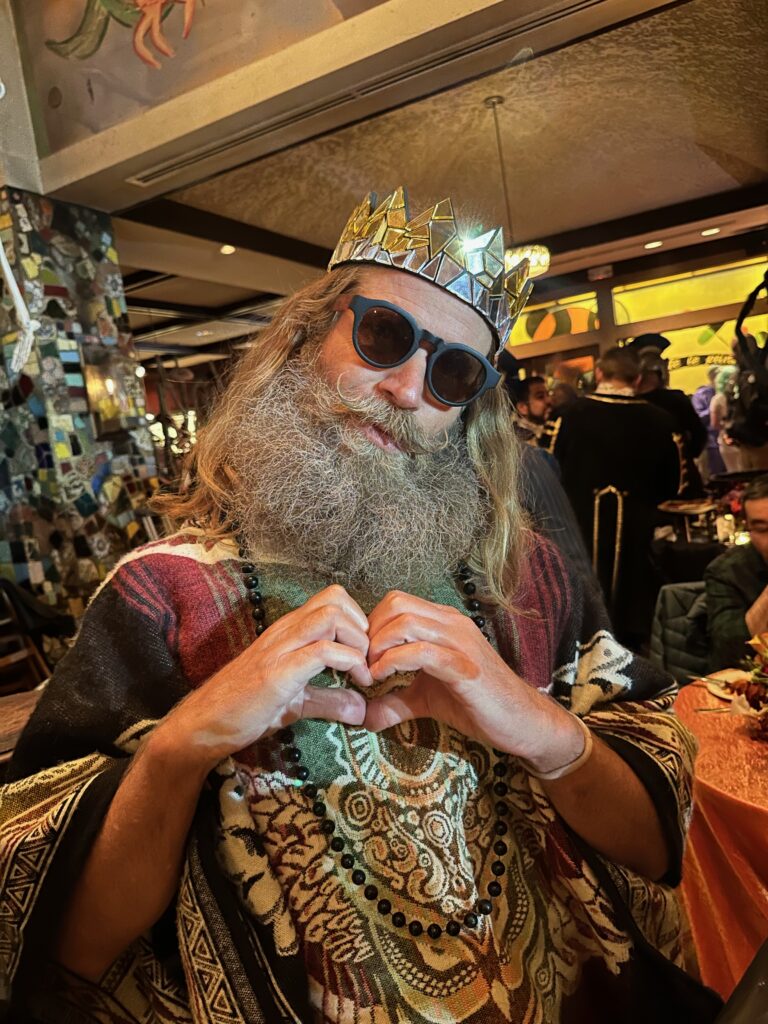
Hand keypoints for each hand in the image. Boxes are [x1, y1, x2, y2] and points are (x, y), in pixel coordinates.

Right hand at [158, 585, 371, 768]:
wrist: (204, 725)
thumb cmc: (245, 710)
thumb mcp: (296, 702)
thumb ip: (329, 701)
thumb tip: (362, 709)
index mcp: (289, 632)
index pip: (332, 599)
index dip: (359, 621)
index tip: (366, 655)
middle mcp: (285, 631)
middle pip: (336, 597)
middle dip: (363, 627)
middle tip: (367, 660)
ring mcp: (280, 648)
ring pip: (332, 615)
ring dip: (358, 641)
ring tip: (361, 671)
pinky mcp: (278, 673)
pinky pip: (323, 651)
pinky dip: (349, 663)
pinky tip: (354, 685)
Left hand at [363, 591, 581, 771]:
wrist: (523, 722)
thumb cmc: (478, 705)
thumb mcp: (427, 700)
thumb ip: (395, 702)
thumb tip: (362, 716)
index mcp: (444, 623)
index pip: (396, 602)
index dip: (371, 626)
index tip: (361, 657)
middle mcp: (452, 623)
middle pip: (396, 604)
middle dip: (370, 633)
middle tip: (362, 665)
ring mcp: (460, 641)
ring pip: (405, 621)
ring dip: (378, 647)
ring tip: (370, 674)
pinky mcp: (465, 666)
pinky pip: (421, 652)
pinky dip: (393, 662)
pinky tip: (383, 679)